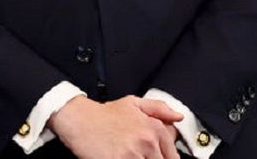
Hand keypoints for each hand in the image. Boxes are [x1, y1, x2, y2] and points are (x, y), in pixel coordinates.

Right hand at [49, 95, 183, 158]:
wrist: (78, 119)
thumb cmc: (103, 114)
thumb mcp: (133, 103)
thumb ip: (159, 108)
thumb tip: (178, 116)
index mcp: (154, 128)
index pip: (173, 156)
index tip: (154, 158)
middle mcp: (147, 141)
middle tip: (137, 156)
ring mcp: (134, 154)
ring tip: (130, 156)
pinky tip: (120, 158)